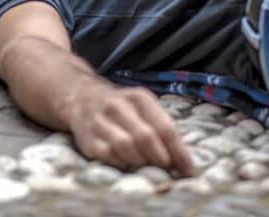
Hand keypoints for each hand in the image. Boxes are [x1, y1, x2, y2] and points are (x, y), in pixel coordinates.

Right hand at [65, 84, 193, 175]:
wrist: (80, 97)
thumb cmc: (122, 107)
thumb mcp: (143, 107)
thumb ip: (161, 129)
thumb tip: (181, 162)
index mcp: (139, 98)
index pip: (165, 127)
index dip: (179, 152)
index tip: (188, 170)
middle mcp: (119, 106)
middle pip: (145, 137)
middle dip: (160, 159)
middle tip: (167, 171)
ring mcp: (101, 122)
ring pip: (125, 147)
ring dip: (141, 163)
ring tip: (148, 169)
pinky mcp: (88, 139)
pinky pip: (108, 156)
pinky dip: (122, 164)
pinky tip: (129, 167)